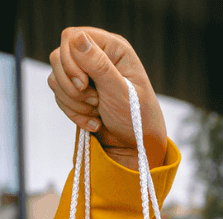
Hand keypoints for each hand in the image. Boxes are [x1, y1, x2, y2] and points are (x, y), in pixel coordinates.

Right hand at [48, 27, 166, 170]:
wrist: (136, 148)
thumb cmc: (137, 120)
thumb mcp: (120, 93)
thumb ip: (99, 66)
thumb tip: (78, 37)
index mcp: (113, 48)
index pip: (71, 37)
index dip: (70, 61)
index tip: (83, 84)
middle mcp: (97, 56)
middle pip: (58, 57)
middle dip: (72, 86)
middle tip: (95, 102)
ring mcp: (84, 73)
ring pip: (55, 77)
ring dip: (74, 101)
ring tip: (98, 112)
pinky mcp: (76, 90)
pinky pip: (58, 94)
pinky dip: (73, 111)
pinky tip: (94, 121)